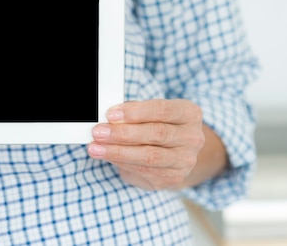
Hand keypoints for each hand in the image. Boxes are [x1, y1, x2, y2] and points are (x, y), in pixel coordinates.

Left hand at [87, 99, 205, 190]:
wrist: (174, 153)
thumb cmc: (157, 125)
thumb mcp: (149, 113)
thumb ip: (133, 113)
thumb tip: (109, 118)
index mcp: (189, 114)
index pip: (162, 110)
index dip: (134, 112)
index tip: (110, 114)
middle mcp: (192, 137)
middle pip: (156, 133)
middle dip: (122, 133)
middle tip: (99, 132)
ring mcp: (185, 160)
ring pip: (149, 156)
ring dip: (118, 151)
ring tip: (96, 148)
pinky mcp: (173, 178)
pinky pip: (144, 170)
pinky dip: (121, 163)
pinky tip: (106, 156)